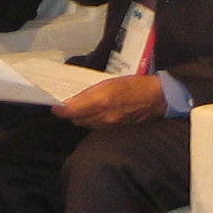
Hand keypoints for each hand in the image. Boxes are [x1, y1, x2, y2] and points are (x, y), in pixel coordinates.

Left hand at [52, 73, 169, 126]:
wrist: (157, 98)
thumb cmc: (135, 85)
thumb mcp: (110, 82)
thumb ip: (89, 93)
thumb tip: (72, 101)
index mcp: (101, 100)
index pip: (71, 111)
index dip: (61, 110)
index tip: (55, 106)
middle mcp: (103, 116)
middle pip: (77, 120)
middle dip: (71, 113)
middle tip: (70, 104)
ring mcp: (109, 125)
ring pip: (86, 124)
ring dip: (82, 117)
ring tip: (84, 107)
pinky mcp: (115, 129)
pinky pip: (97, 127)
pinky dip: (93, 121)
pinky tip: (97, 113)